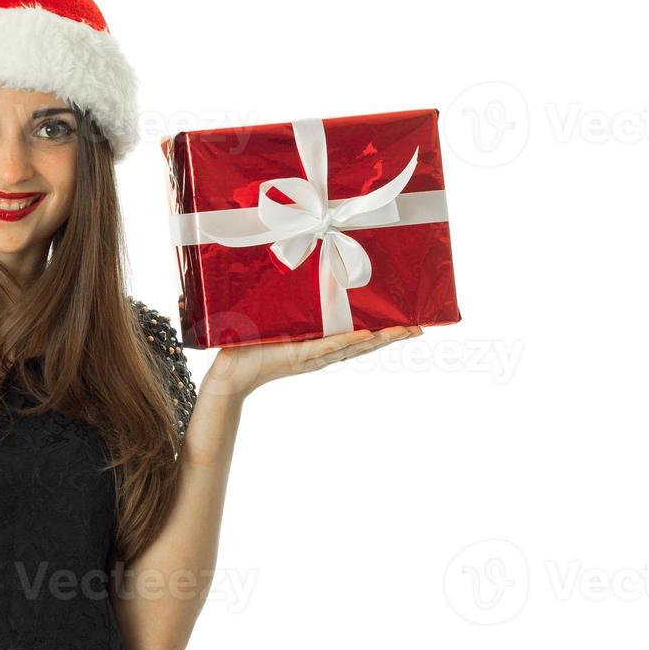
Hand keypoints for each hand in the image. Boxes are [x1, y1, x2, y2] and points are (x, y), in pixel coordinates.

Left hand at [203, 325, 422, 399]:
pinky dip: (348, 342)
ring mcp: (311, 356)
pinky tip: (368, 336)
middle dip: (393, 336)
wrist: (227, 373)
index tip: (407, 323)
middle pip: (365, 345)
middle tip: (421, 327)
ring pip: (353, 347)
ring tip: (407, 330)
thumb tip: (298, 276)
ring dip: (381, 338)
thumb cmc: (247, 346)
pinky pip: (327, 347)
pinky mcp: (297, 356)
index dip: (382, 331)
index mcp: (318, 347)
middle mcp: (320, 354)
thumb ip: (290, 307)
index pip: (357, 338)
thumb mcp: (276, 323)